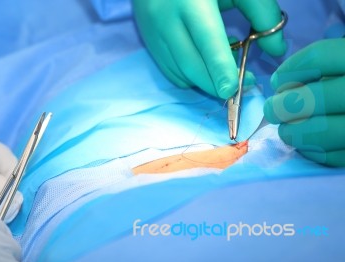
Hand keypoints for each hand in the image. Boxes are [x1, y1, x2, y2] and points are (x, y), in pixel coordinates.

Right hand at [132, 0, 285, 98]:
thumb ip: (262, 12)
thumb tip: (276, 49)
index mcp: (191, 1)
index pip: (207, 41)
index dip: (220, 69)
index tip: (233, 89)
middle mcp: (167, 19)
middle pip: (191, 66)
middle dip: (215, 84)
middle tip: (240, 85)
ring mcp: (154, 34)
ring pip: (180, 73)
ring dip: (204, 81)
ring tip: (221, 67)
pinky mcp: (149, 42)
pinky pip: (170, 72)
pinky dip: (190, 77)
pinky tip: (202, 63)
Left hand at [264, 39, 344, 166]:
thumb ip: (323, 69)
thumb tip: (281, 90)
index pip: (319, 58)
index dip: (289, 71)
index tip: (277, 82)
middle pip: (313, 98)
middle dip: (282, 106)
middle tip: (273, 109)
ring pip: (322, 132)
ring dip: (293, 133)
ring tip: (287, 131)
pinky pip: (335, 157)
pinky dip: (314, 152)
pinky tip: (308, 145)